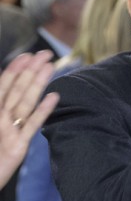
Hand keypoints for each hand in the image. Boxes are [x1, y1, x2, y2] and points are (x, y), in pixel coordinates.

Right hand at [0, 51, 59, 187]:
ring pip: (24, 102)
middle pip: (16, 90)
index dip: (16, 70)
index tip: (28, 56)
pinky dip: (44, 110)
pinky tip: (55, 97)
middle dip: (30, 70)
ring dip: (37, 83)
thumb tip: (16, 97)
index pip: (4, 87)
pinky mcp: (17, 147)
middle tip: (45, 53)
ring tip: (50, 66)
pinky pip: (32, 125)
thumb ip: (3, 106)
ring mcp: (6, 131)